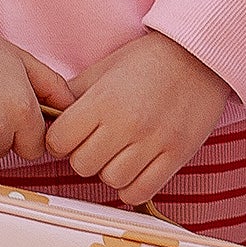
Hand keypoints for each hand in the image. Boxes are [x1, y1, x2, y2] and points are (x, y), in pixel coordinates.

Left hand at [43, 33, 230, 209]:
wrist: (200, 55)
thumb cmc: (149, 60)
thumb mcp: (104, 68)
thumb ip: (72, 94)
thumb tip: (45, 116)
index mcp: (105, 100)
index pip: (58, 141)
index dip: (60, 140)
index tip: (71, 134)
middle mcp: (128, 123)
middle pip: (81, 165)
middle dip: (83, 155)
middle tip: (97, 142)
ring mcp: (155, 141)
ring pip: (111, 180)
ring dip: (109, 170)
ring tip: (119, 153)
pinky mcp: (178, 155)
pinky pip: (141, 191)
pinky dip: (132, 186)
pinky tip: (135, 168)